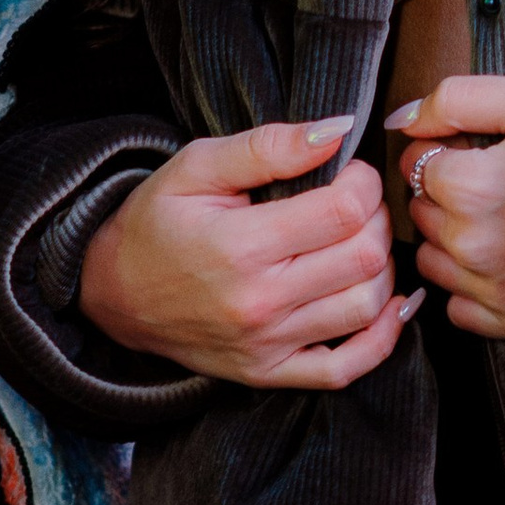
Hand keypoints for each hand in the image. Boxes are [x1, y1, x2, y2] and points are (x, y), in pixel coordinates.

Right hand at [76, 116, 416, 388]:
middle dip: (376, 218)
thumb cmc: (156, 222)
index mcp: (241, 245)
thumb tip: (337, 131)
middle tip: (357, 203)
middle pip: (365, 257)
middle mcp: (259, 302)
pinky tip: (390, 304)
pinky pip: (346, 369)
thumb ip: (267, 146)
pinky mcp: (268, 374)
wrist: (114, 294)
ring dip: (382, 268)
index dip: (363, 182)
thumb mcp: (196, 166)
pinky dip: (383, 338)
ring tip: (360, 242)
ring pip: (367, 307)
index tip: (350, 172)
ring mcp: (266, 345)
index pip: (345, 210)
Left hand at [388, 77, 504, 342]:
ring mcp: (495, 289)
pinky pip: (459, 308)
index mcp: (472, 188)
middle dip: (447, 196)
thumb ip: (456, 100)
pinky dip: (473, 288)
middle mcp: (474, 246)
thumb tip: (400, 120)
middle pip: (423, 213)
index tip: (479, 151)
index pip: (416, 165)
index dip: (445, 152)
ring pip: (434, 262)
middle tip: (500, 183)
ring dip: (454, 242)